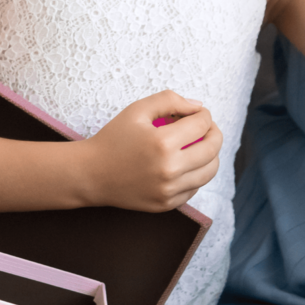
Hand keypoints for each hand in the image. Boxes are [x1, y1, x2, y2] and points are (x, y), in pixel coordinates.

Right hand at [80, 90, 221, 211]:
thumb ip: (170, 100)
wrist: (91, 174)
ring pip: (210, 171)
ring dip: (210, 154)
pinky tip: (184, 163)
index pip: (202, 124)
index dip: (203, 114)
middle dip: (213, 132)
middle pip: (213, 148)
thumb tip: (198, 107)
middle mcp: (170, 170)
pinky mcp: (167, 204)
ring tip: (197, 145)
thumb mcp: (137, 109)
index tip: (196, 112)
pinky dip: (196, 173)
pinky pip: (196, 187)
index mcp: (163, 143)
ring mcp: (169, 190)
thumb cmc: (114, 138)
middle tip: (203, 127)